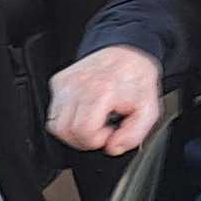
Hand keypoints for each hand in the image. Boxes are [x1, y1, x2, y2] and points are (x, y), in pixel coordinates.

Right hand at [48, 45, 163, 155]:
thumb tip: (112, 147)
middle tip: (100, 129)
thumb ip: (133, 135)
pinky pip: (53, 112)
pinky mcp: (58, 82)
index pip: (83, 131)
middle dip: (83, 139)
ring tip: (90, 122)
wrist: (126, 53)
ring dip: (72, 131)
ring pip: (54, 125)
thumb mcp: (147, 111)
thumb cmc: (136, 80)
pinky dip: (66, 119)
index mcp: (101, 92)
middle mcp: (78, 86)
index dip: (96, 140)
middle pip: (66, 132)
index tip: (109, 132)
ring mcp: (65, 84)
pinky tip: (83, 112)